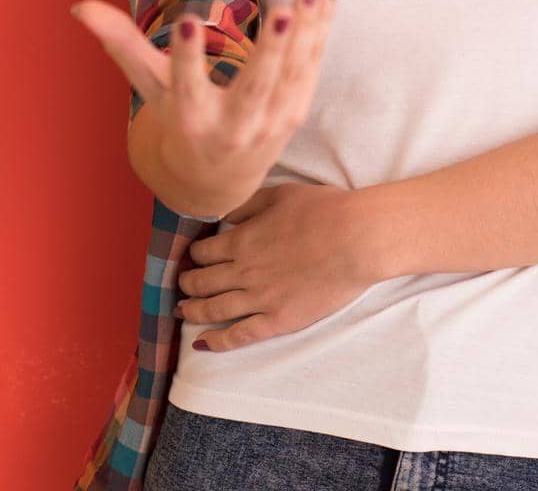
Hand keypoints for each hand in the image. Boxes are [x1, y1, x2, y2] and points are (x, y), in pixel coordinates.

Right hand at [70, 0, 342, 217]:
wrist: (217, 180)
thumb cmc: (178, 121)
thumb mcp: (150, 88)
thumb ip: (121, 44)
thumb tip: (80, 6)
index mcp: (192, 120)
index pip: (187, 86)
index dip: (187, 57)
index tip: (188, 22)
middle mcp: (235, 126)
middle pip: (257, 85)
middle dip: (271, 48)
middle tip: (282, 10)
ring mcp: (272, 121)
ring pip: (294, 72)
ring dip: (308, 28)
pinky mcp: (296, 111)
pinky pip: (312, 64)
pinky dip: (322, 27)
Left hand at [175, 181, 374, 351]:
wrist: (355, 239)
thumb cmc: (323, 210)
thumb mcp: (280, 194)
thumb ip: (248, 205)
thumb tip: (224, 214)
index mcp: (243, 239)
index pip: (204, 252)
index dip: (194, 255)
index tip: (192, 257)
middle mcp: (244, 271)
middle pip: (202, 282)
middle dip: (188, 283)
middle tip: (182, 285)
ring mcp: (260, 298)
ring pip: (214, 310)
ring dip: (193, 311)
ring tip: (184, 312)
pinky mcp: (278, 320)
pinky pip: (240, 335)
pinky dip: (218, 341)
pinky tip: (203, 344)